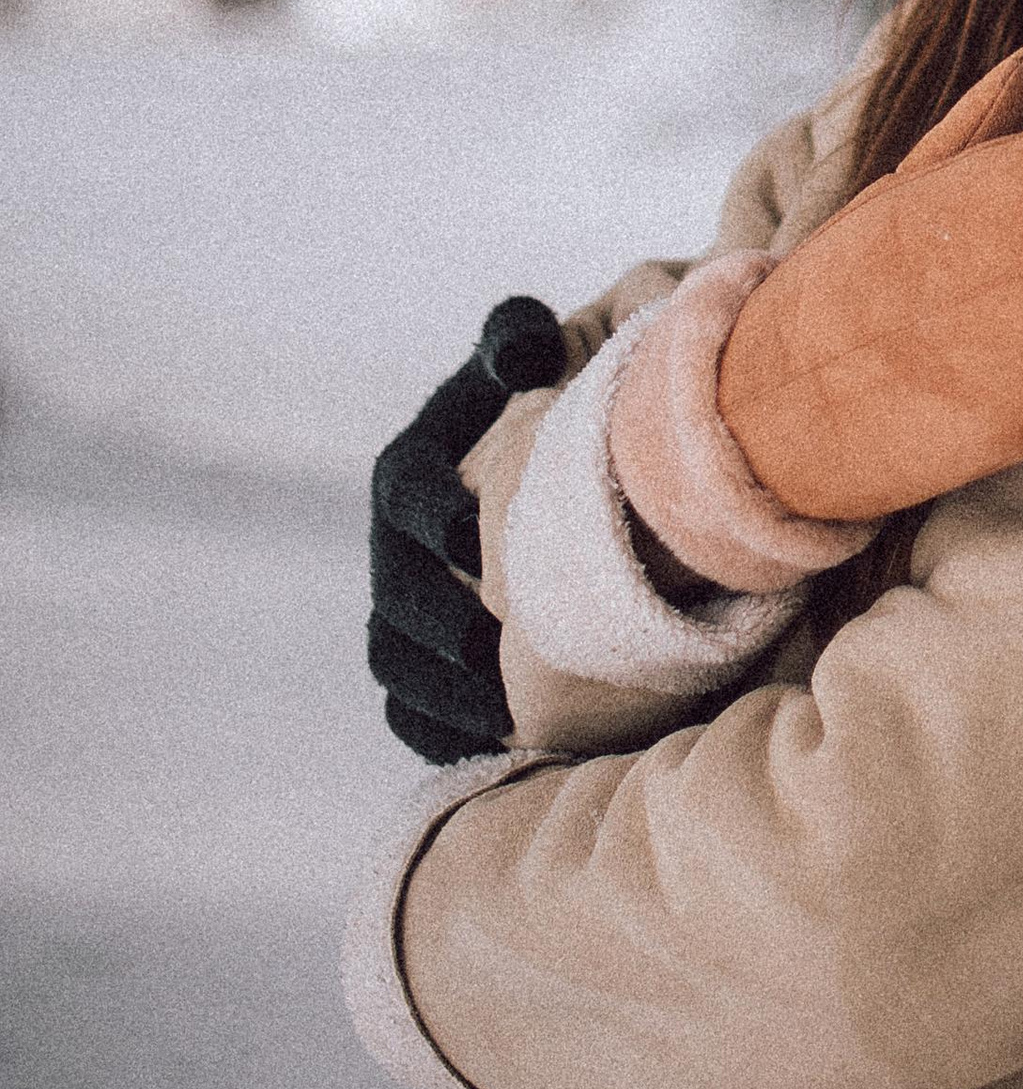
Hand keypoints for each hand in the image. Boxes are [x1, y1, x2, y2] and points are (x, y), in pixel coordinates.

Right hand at [368, 295, 565, 762]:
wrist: (565, 475)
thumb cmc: (549, 404)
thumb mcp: (532, 360)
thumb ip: (517, 341)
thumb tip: (522, 346)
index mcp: (414, 467)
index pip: (401, 487)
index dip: (427, 511)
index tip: (469, 533)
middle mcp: (396, 544)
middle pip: (392, 593)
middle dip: (433, 621)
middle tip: (490, 645)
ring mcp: (403, 611)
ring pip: (395, 662)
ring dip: (438, 690)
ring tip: (498, 708)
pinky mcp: (423, 666)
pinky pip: (413, 712)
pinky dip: (443, 732)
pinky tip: (496, 748)